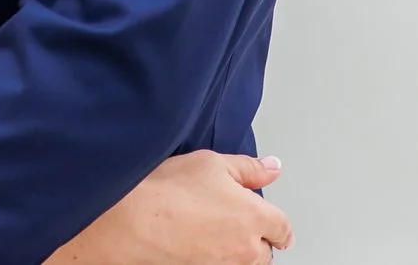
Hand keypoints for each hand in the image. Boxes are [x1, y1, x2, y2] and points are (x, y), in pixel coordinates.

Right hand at [46, 150, 292, 264]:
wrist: (133, 221)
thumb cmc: (169, 191)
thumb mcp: (212, 163)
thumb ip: (249, 168)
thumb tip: (272, 168)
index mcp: (256, 217)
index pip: (284, 229)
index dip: (276, 223)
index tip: (269, 221)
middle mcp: (246, 248)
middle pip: (265, 252)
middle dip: (255, 238)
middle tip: (230, 217)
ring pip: (243, 263)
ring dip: (235, 251)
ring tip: (209, 228)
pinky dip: (213, 256)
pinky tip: (193, 239)